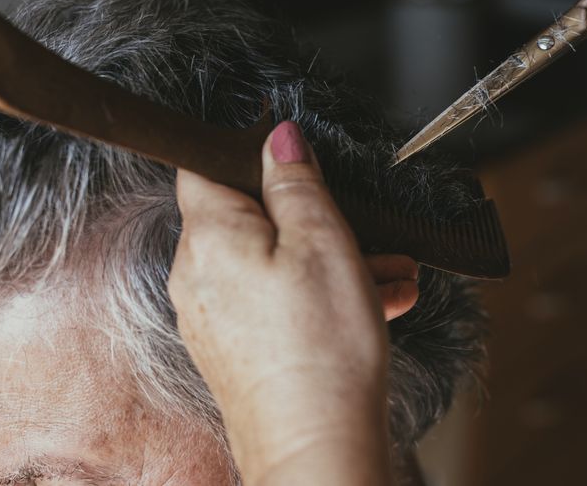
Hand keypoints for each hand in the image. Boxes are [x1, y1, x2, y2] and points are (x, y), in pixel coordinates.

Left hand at [168, 121, 404, 485]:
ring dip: (328, 258)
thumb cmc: (319, 350)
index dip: (248, 151)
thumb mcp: (324, 241)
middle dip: (311, 216)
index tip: (290, 157)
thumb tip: (279, 137)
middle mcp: (199, 276)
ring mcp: (215, 317)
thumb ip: (296, 182)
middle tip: (361, 226)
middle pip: (250, 217)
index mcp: (210, 238)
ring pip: (272, 262)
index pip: (205, 166)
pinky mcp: (237, 349)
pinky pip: (275, 302)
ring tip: (387, 270)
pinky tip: (374, 302)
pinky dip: (317, 294)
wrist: (317, 449)